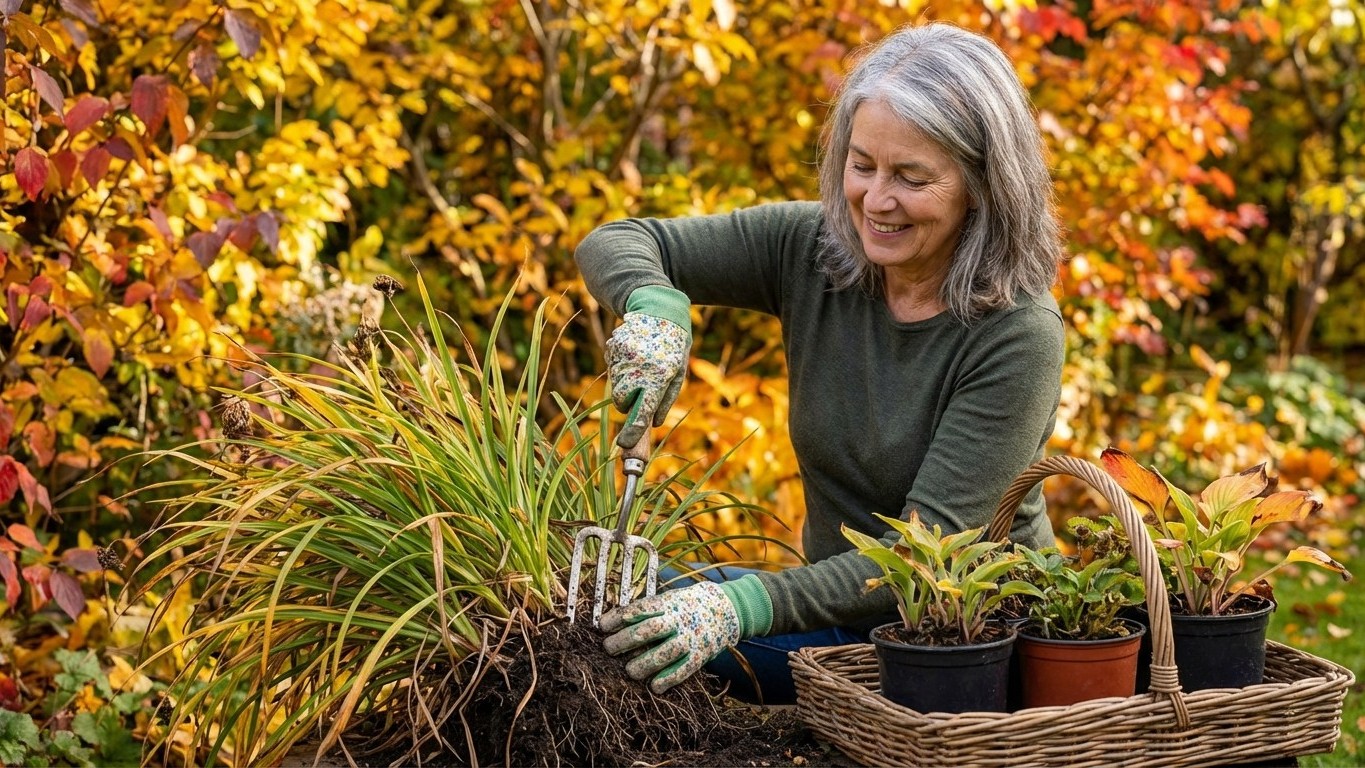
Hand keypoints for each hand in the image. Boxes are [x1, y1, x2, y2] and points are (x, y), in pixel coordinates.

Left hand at [601, 581, 739, 693]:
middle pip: (648, 631)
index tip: (602, 626)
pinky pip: (684, 669)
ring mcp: (689, 638)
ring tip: (630, 671)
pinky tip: (654, 686)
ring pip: (664, 653)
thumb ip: (647, 610)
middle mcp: (677, 620)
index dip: (618, 618)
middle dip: (624, 641)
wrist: (725, 608)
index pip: (639, 610)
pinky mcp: (700, 655)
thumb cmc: (687, 605)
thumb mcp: (668, 599)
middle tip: (609, 649)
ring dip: (644, 664)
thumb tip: (615, 621)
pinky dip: (668, 679)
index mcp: (667, 604)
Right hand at [605, 312, 688, 448]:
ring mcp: (623, 356)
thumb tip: (653, 424)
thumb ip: (665, 401)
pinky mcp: (613, 347)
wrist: (660, 310)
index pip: (641, 412)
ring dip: (624, 384)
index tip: (624, 446)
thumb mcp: (677, 374)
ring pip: (615, 385)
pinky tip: (633, 355)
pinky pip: (611, 368)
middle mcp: (639, 367)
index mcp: (659, 377)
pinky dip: (619, 368)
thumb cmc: (674, 347)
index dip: (632, 432)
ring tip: (640, 367)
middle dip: (627, 403)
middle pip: (621, 401)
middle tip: (640, 392)